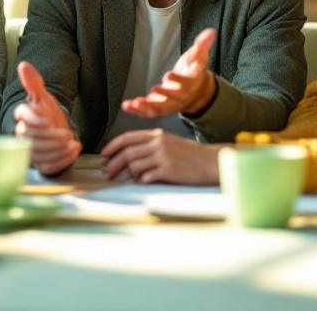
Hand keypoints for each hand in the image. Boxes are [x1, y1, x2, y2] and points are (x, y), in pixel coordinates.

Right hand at [13, 61, 80, 175]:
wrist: (56, 130)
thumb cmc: (47, 113)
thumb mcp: (43, 97)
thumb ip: (34, 82)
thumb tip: (23, 65)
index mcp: (23, 115)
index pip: (23, 117)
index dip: (35, 121)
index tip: (48, 122)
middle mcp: (23, 134)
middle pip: (31, 139)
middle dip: (51, 138)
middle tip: (67, 135)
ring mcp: (30, 151)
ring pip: (39, 154)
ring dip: (58, 151)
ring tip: (73, 144)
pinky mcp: (40, 164)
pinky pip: (47, 166)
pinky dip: (61, 161)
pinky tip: (72, 153)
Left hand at [101, 130, 222, 184]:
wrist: (211, 161)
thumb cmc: (191, 155)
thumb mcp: (170, 143)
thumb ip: (152, 145)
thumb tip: (130, 156)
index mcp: (157, 134)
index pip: (128, 137)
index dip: (112, 146)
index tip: (104, 154)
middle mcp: (158, 143)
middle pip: (127, 152)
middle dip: (113, 163)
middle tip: (107, 173)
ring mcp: (163, 156)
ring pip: (134, 164)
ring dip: (125, 174)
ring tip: (122, 180)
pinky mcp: (168, 170)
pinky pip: (146, 176)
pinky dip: (141, 180)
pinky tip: (142, 182)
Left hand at [120, 29, 217, 118]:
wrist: (196, 91)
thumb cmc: (194, 70)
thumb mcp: (200, 56)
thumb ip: (202, 45)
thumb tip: (210, 32)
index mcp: (192, 83)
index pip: (186, 83)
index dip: (178, 80)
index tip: (168, 75)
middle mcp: (181, 97)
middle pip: (173, 98)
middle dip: (163, 94)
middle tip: (154, 88)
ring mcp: (170, 105)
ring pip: (160, 109)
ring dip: (147, 107)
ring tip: (135, 103)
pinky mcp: (160, 108)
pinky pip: (149, 113)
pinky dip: (138, 111)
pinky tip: (126, 106)